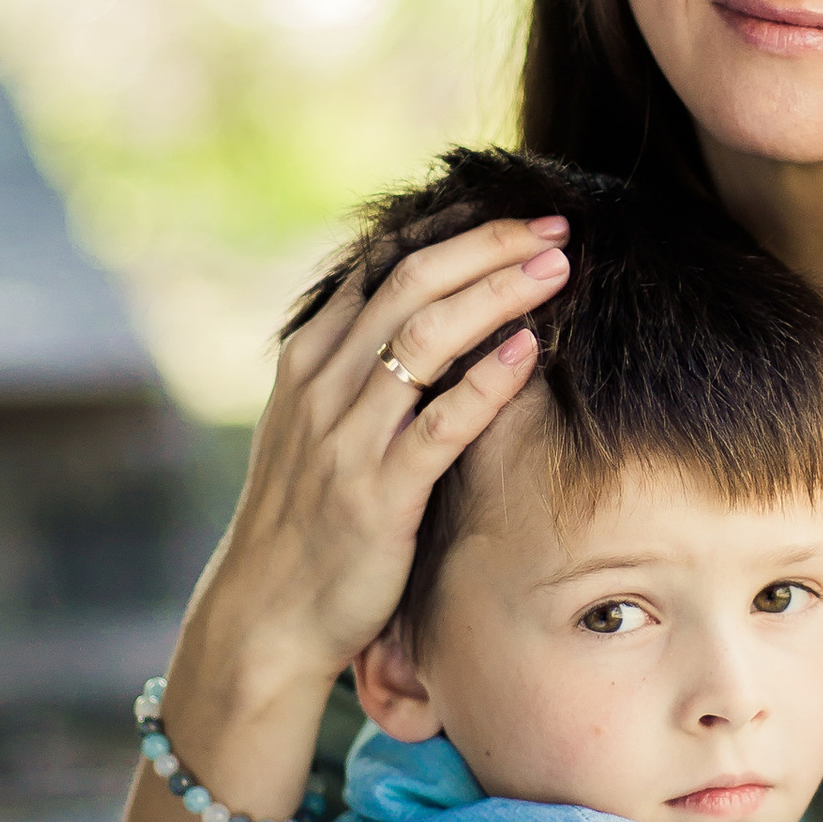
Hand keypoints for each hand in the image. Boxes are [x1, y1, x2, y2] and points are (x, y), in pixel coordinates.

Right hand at [160, 210, 571, 785]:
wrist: (266, 613)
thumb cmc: (305, 517)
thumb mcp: (313, 425)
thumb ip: (355, 366)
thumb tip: (419, 308)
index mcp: (309, 359)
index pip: (382, 266)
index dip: (452, 230)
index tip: (510, 209)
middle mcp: (323, 385)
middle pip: (412, 284)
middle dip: (488, 245)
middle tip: (553, 225)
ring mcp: (348, 438)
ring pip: (428, 338)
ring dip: (498, 294)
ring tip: (556, 270)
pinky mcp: (379, 493)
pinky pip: (441, 422)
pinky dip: (488, 380)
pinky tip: (530, 351)